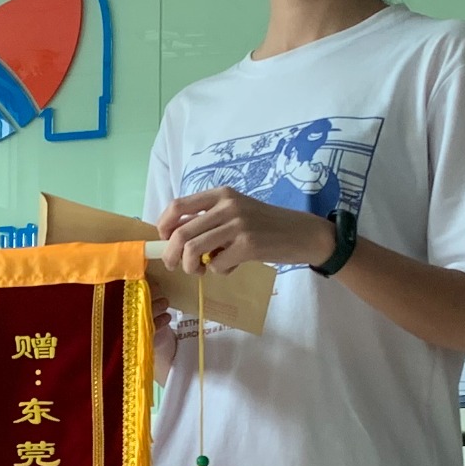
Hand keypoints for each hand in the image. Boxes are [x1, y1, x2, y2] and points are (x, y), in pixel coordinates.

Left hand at [158, 188, 332, 275]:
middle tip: (175, 266)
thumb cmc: (265, 225)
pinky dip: (217, 271)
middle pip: (181, 232)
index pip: (178, 205)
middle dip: (171, 255)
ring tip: (200, 270)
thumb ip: (209, 219)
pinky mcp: (248, 245)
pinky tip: (230, 267)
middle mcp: (228, 205)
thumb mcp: (236, 211)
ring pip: (193, 249)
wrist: (301, 233)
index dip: (163, 226)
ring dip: (190, 266)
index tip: (165, 241)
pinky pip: (216, 264)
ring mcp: (238, 224)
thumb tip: (172, 238)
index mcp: (221, 194)